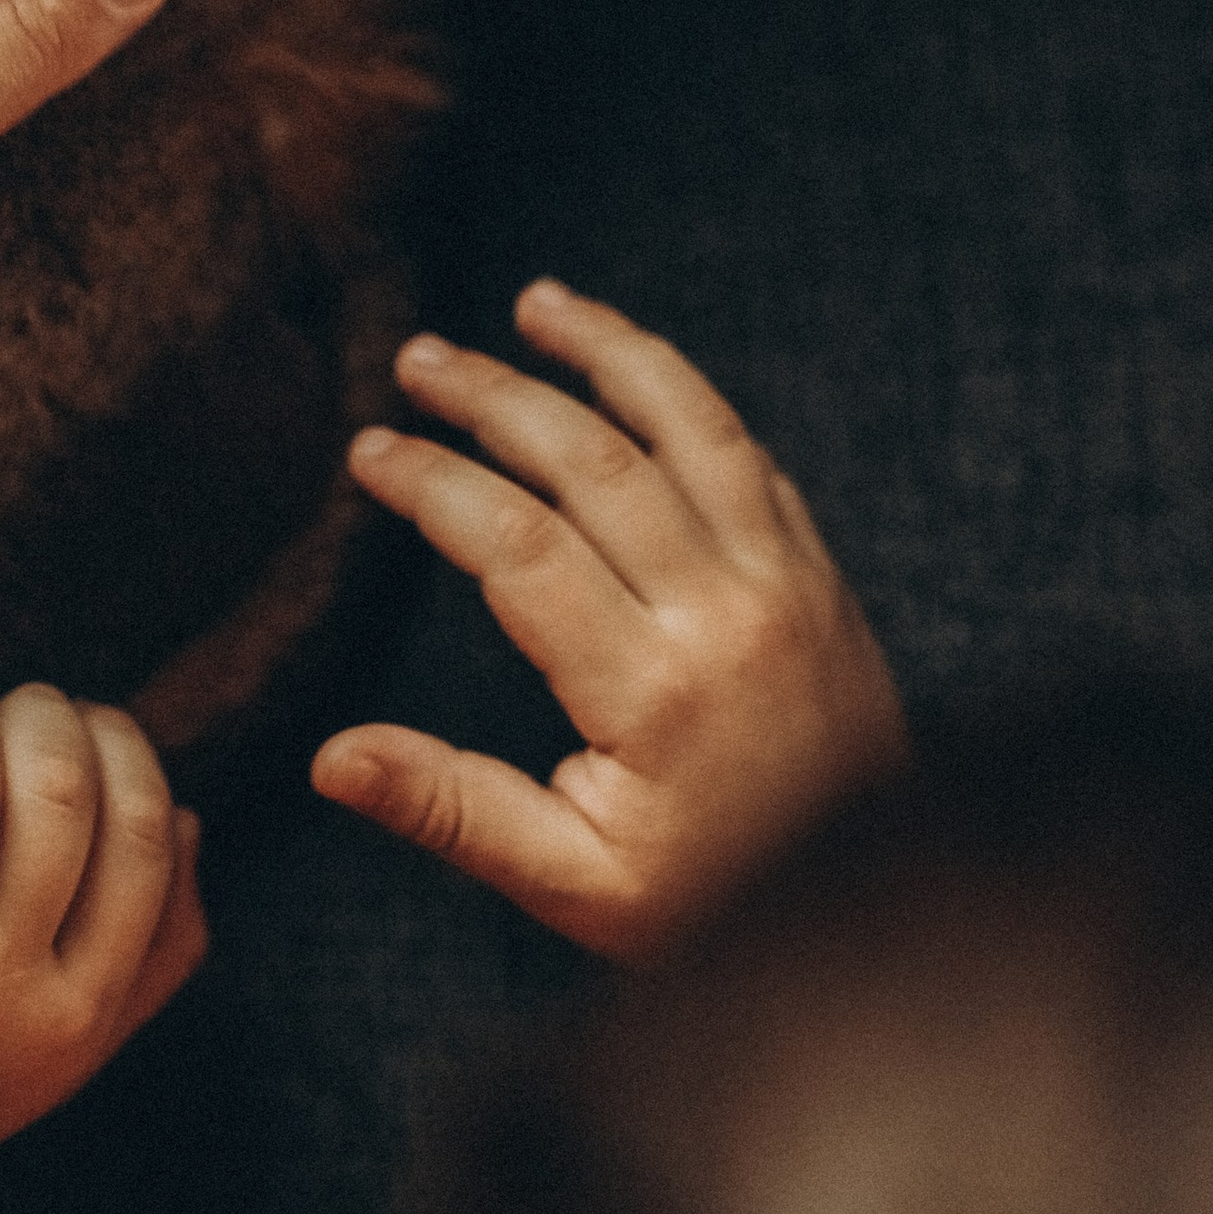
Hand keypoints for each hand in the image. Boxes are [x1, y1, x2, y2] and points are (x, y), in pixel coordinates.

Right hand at [311, 279, 905, 957]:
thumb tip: (330, 759)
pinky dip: (690, 404)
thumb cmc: (714, 905)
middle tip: (419, 360)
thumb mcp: (574, 884)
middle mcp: (725, 614)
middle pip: (594, 459)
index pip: (517, 545)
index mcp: (650, 689)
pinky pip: (754, 459)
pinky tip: (638, 379)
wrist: (881, 910)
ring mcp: (787, 583)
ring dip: (609, 351)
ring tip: (538, 303)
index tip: (371, 453)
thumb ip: (452, 809)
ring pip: (692, 426)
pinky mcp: (824, 579)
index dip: (434, 484)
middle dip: (495, 395)